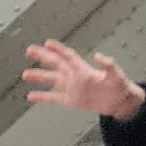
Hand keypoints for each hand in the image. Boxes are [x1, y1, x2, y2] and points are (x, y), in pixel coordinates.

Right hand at [23, 41, 142, 120]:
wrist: (120, 102)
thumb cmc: (120, 86)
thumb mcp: (116, 75)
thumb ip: (108, 65)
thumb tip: (99, 56)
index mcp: (84, 69)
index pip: (68, 56)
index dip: (59, 49)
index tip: (47, 43)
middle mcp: (75, 77)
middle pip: (56, 64)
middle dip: (43, 57)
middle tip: (30, 50)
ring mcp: (71, 88)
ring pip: (52, 80)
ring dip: (39, 76)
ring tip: (26, 74)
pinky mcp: (71, 100)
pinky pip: (53, 98)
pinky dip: (42, 97)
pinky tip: (31, 96)